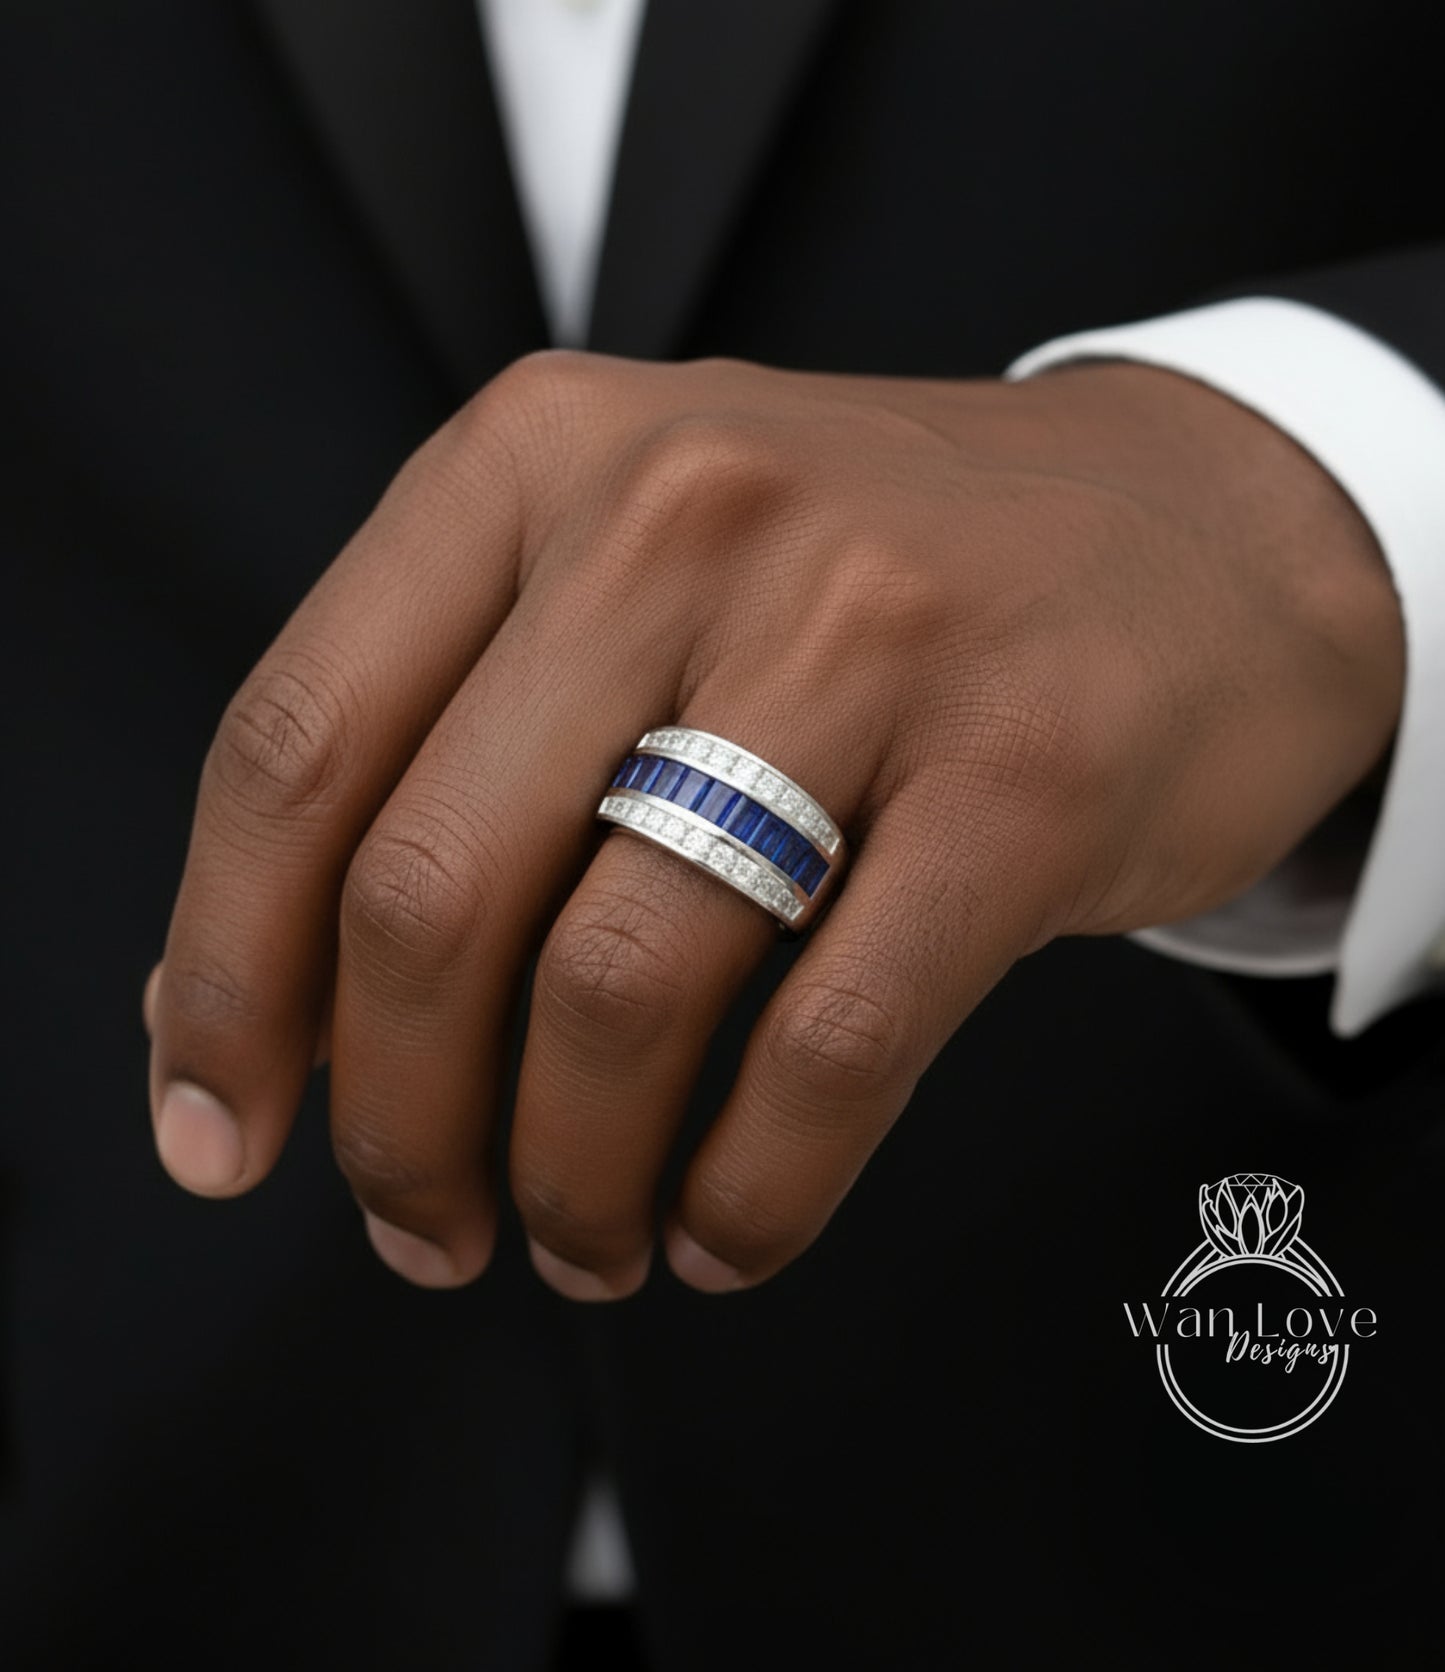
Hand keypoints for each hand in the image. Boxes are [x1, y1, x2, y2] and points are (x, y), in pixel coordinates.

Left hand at [143, 352, 1402, 1295]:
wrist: (1195, 533)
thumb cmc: (880, 582)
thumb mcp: (629, 588)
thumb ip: (435, 758)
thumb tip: (227, 1002)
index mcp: (541, 457)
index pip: (297, 746)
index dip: (228, 977)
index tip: (221, 1131)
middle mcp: (684, 514)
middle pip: (433, 891)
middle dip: (396, 1123)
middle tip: (423, 1224)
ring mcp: (866, 634)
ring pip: (618, 986)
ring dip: (567, 1174)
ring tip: (583, 1237)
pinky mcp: (1021, 772)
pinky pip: (828, 1046)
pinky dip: (751, 1188)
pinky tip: (727, 1226)